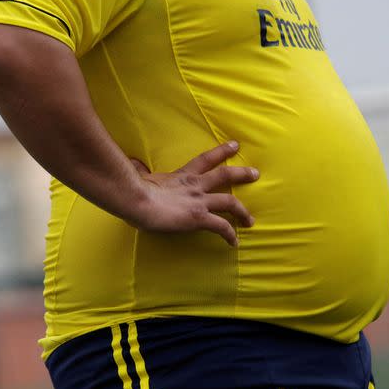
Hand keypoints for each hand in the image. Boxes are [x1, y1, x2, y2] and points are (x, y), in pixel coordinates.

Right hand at [128, 141, 258, 245]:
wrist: (136, 200)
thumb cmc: (133, 189)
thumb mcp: (140, 175)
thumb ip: (140, 169)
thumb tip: (132, 163)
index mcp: (182, 175)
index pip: (205, 159)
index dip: (222, 152)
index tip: (234, 145)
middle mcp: (195, 185)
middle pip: (225, 175)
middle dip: (242, 174)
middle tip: (255, 173)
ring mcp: (199, 201)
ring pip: (230, 202)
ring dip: (243, 211)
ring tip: (251, 220)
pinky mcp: (199, 217)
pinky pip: (221, 226)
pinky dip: (230, 234)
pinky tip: (234, 242)